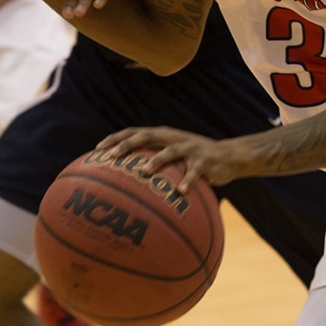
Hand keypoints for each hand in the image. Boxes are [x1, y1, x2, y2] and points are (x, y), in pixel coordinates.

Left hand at [96, 126, 240, 190]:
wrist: (228, 156)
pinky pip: (195, 171)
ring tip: (144, 171)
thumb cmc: (192, 161)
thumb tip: (125, 185)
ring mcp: (189, 147)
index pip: (133, 132)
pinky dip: (188, 180)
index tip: (96, 150)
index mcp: (162, 136)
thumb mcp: (172, 158)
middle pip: (146, 135)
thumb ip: (153, 165)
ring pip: (169, 151)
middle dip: (127, 144)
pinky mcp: (204, 159)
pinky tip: (181, 192)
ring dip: (156, 160)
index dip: (115, 139)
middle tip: (111, 157)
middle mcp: (172, 138)